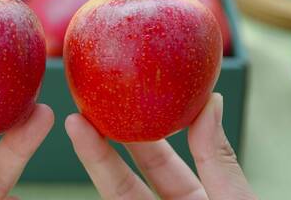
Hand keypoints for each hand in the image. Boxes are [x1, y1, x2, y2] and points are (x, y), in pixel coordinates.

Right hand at [66, 93, 256, 199]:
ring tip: (73, 131)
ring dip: (93, 167)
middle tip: (77, 112)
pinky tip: (80, 177)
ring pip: (115, 197)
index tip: (120, 99)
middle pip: (126, 179)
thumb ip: (217, 161)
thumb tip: (208, 100)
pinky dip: (93, 193)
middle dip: (101, 145)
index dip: (138, 132)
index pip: (162, 161)